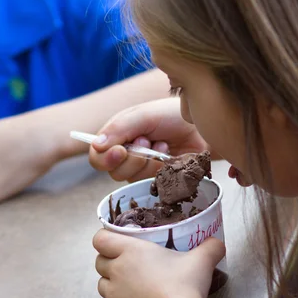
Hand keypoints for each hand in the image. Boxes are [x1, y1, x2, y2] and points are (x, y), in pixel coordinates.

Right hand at [89, 98, 208, 182]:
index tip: (121, 151)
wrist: (201, 126)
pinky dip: (159, 168)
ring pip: (131, 178)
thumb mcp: (143, 115)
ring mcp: (140, 167)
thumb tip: (96, 145)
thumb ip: (119, 128)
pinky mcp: (155, 177)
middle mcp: (124, 153)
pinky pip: (149, 182)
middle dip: (132, 158)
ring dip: (147, 161)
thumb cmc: (172, 115)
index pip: (97, 156)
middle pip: (112, 171)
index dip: (105, 158)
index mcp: (116, 136)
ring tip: (161, 144)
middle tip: (146, 142)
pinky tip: (167, 154)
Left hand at [93, 229, 224, 297]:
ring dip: (112, 284)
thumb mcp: (201, 260)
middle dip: (109, 262)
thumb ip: (210, 248)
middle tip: (128, 265)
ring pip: (102, 285)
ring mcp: (112, 294)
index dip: (105, 239)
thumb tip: (217, 243)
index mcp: (130, 250)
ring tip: (131, 287)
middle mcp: (116, 270)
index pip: (101, 239)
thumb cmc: (183, 287)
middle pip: (99, 262)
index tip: (116, 242)